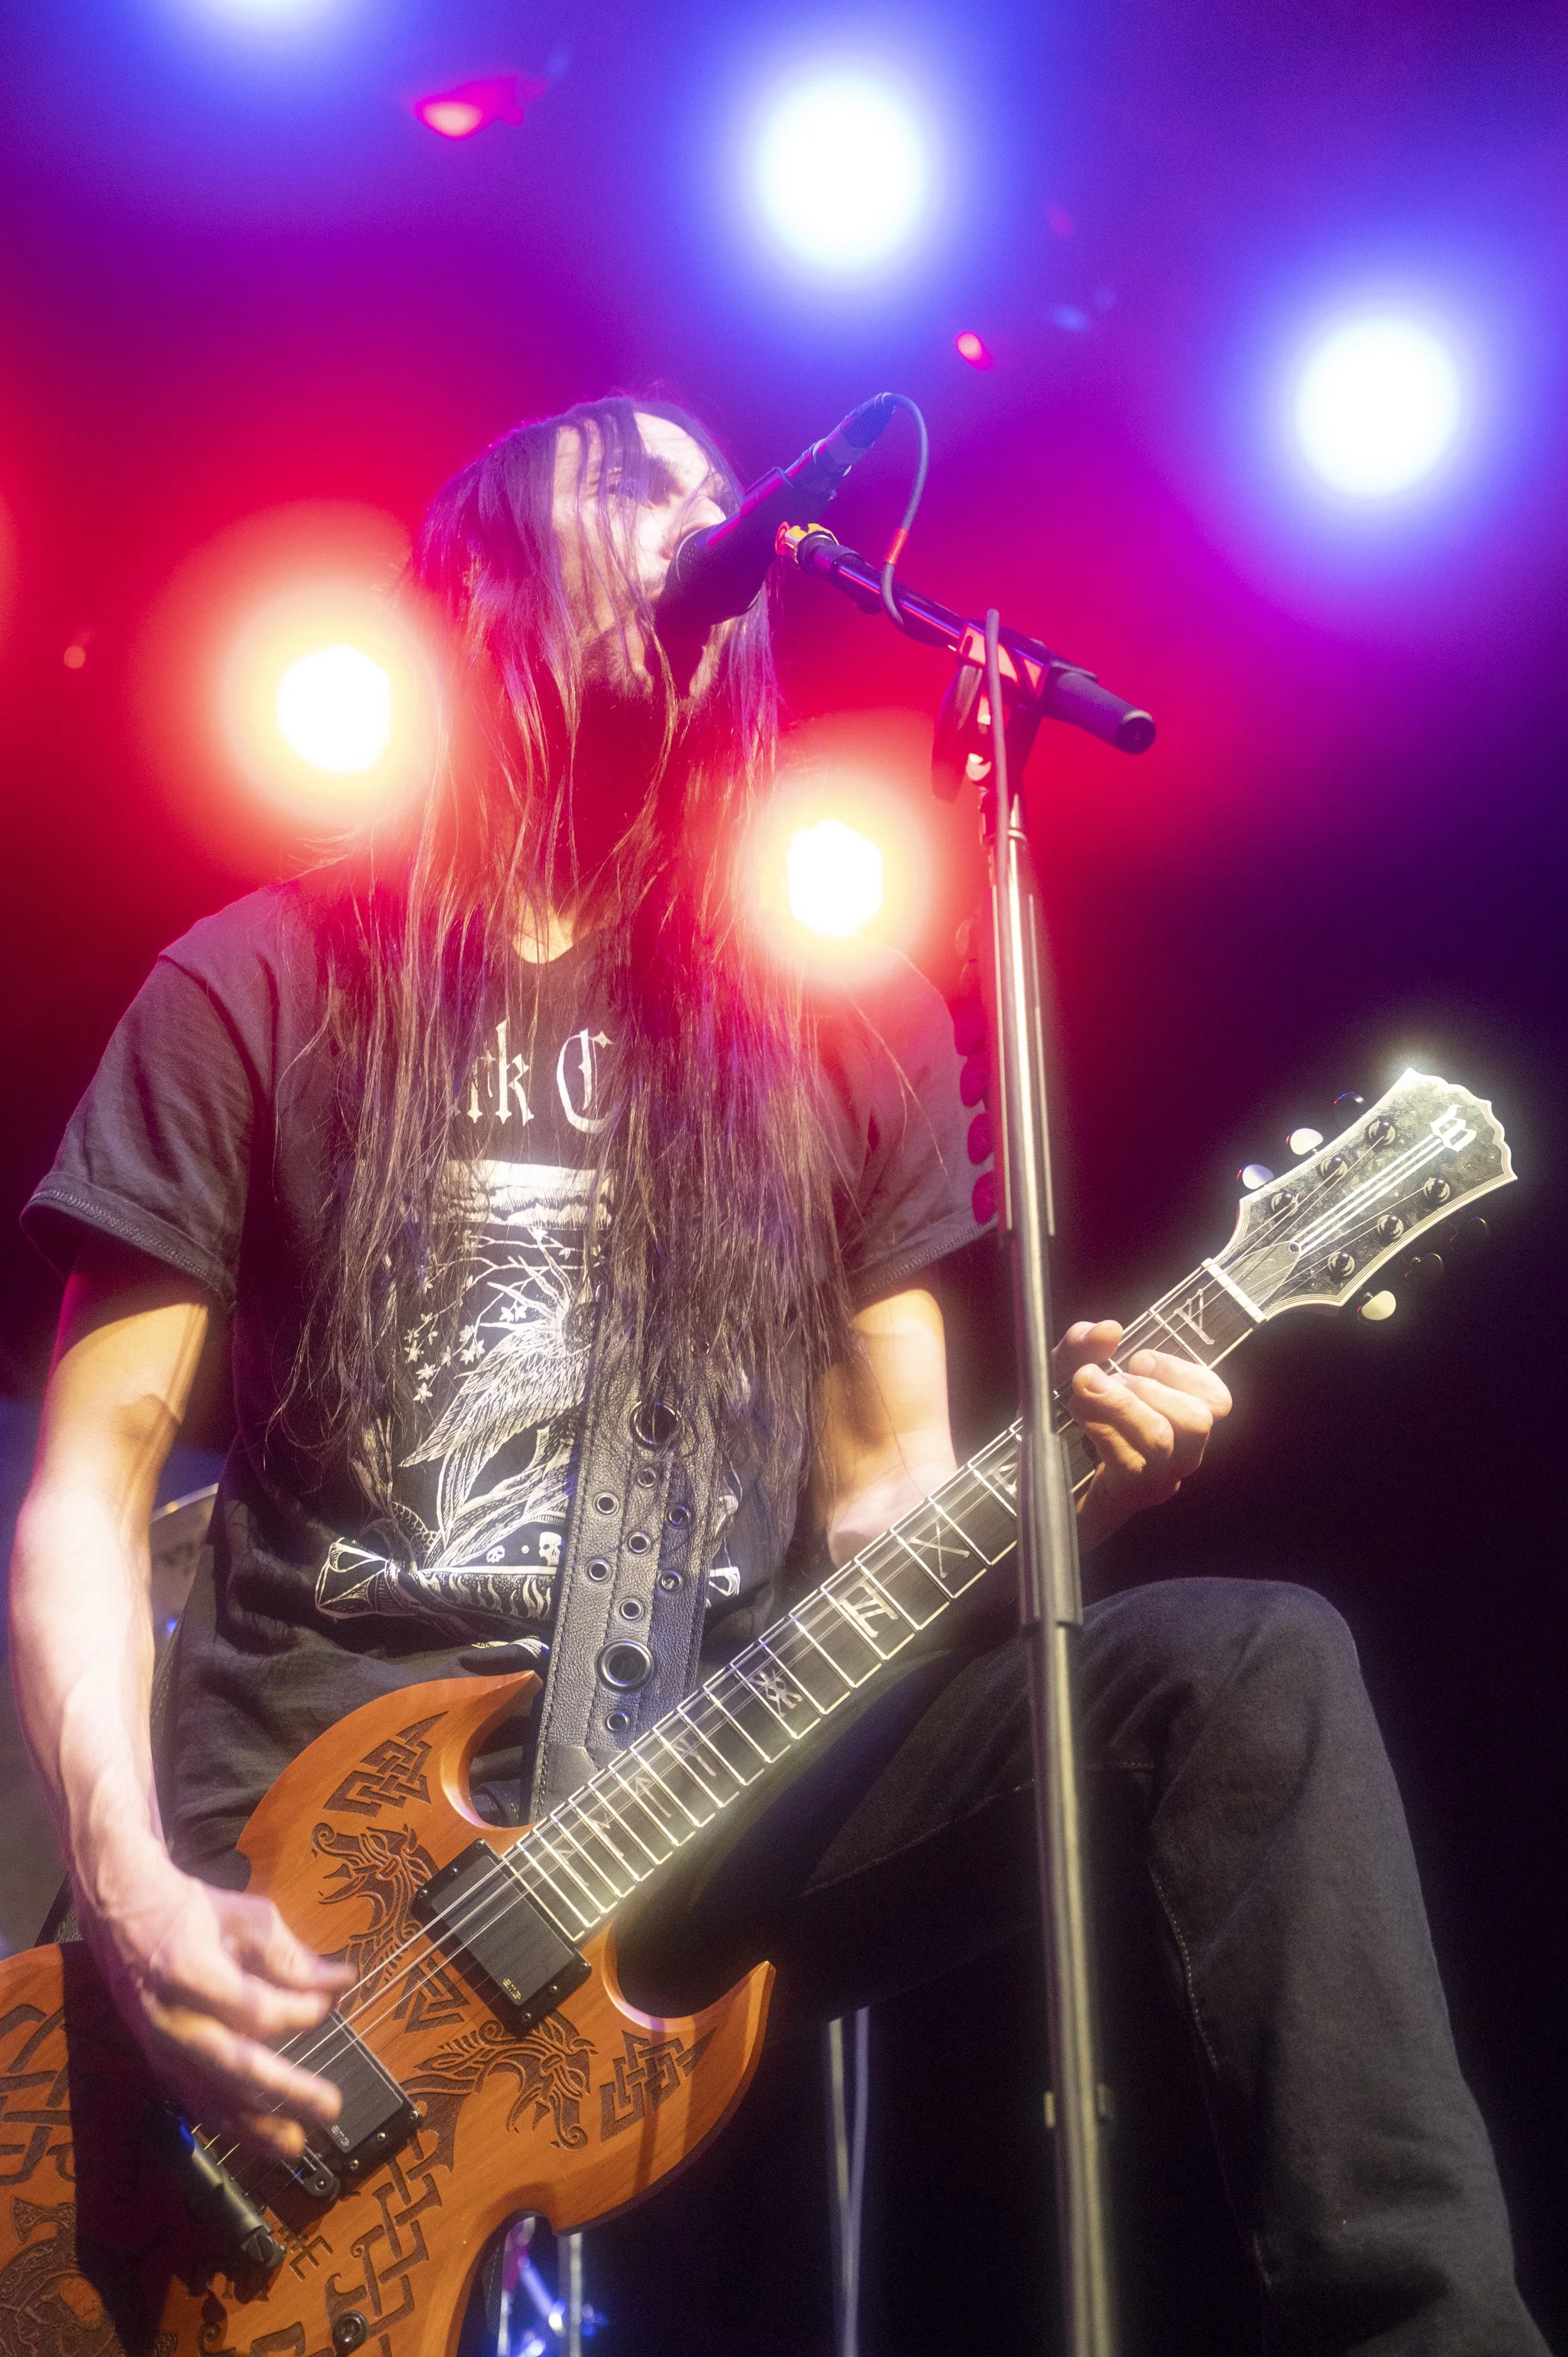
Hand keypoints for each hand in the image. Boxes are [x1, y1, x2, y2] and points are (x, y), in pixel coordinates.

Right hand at [82, 1841, 351, 2159]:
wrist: (123, 1916)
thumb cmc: (192, 1911)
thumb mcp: (245, 1917)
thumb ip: (291, 1956)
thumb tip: (339, 1981)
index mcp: (189, 1972)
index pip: (252, 2009)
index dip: (295, 2012)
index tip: (327, 2006)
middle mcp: (169, 2019)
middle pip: (232, 2065)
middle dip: (284, 2090)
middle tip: (329, 2106)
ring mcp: (159, 2048)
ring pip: (210, 2097)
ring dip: (255, 2126)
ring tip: (296, 2144)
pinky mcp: (157, 2064)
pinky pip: (194, 2103)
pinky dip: (227, 2124)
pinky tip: (257, 2140)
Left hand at [1054, 1318, 1230, 1551]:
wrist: (1039, 1486)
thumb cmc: (1066, 1425)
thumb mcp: (1066, 1374)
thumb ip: (1082, 1346)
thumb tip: (1108, 1329)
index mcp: (1178, 1422)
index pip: (1216, 1400)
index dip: (1181, 1372)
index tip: (1136, 1359)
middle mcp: (1178, 1455)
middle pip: (1196, 1420)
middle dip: (1147, 1387)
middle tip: (1105, 1377)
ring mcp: (1156, 1480)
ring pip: (1160, 1439)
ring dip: (1119, 1404)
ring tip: (1084, 1389)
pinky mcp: (1128, 1497)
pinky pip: (1128, 1463)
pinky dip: (1101, 1428)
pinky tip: (1078, 1414)